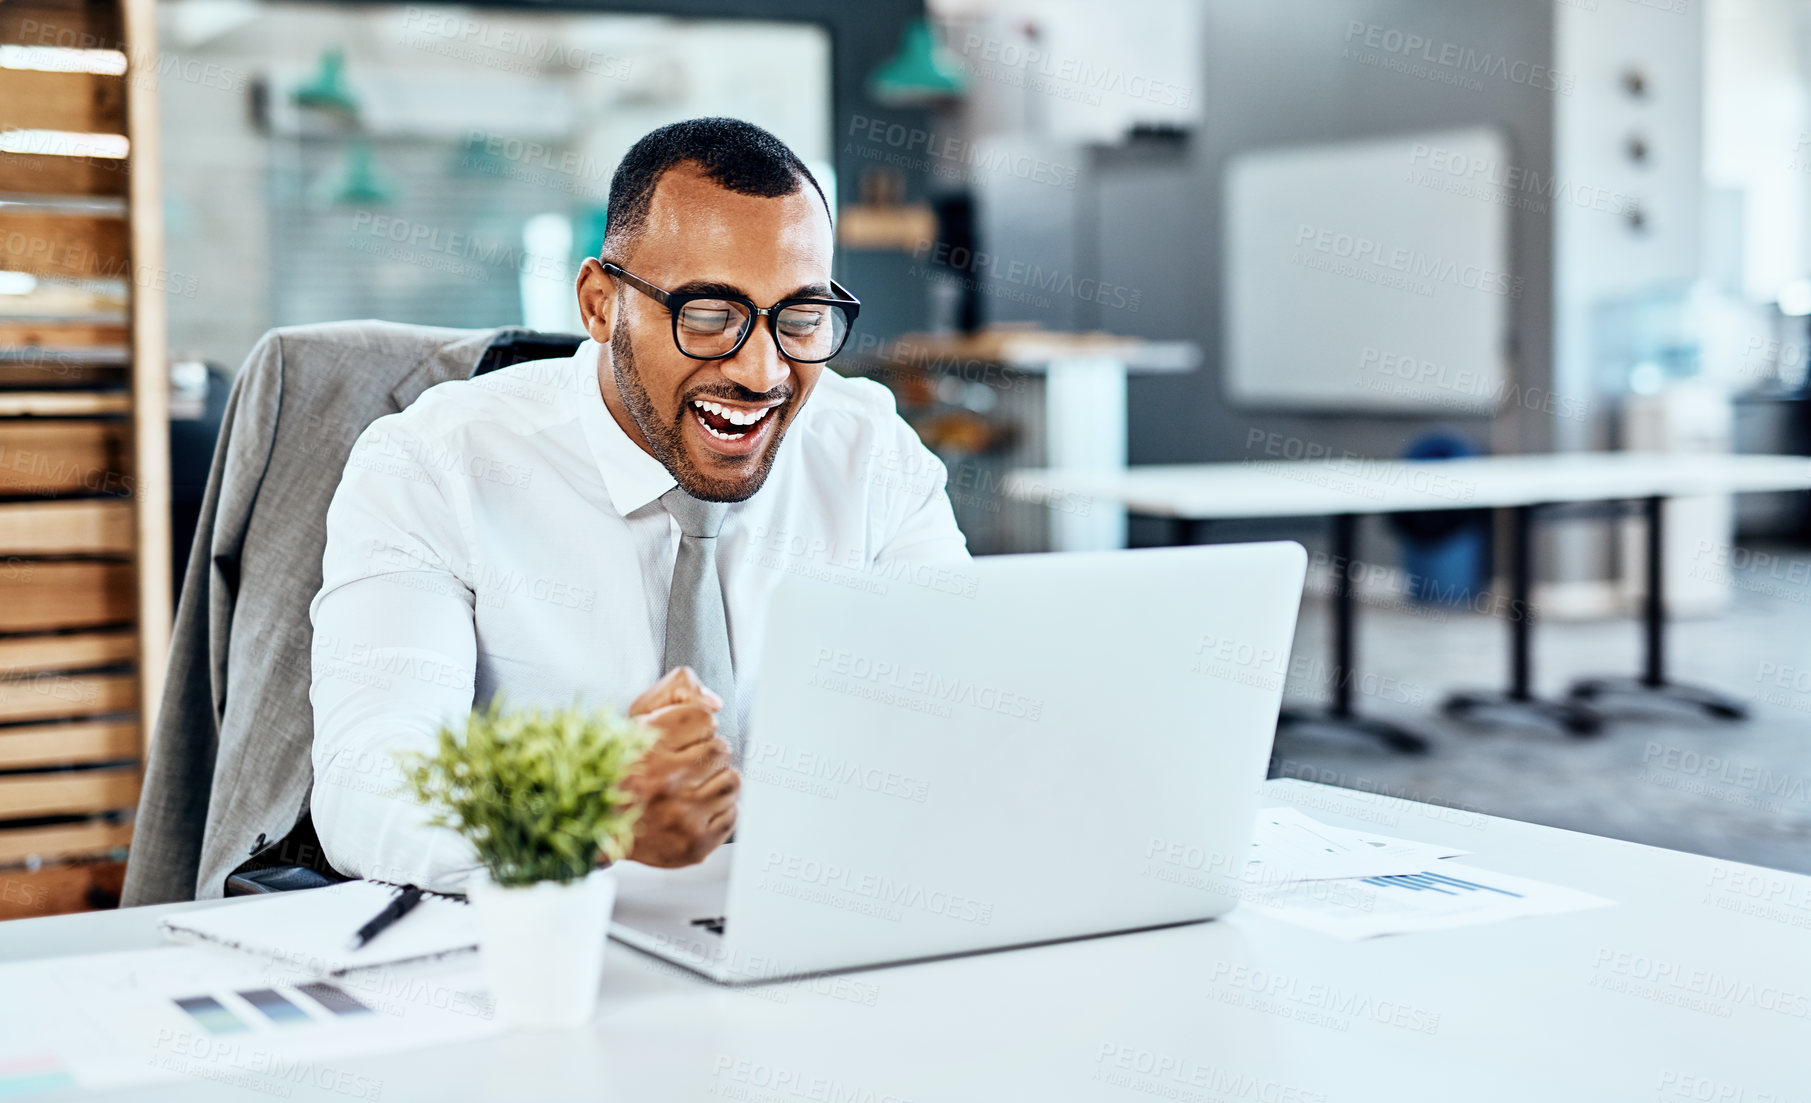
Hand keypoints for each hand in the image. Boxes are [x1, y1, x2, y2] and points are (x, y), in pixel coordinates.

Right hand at [620, 667, 738, 867]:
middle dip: (706, 755)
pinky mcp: (694, 844)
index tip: (680, 739)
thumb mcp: (637, 715)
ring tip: (691, 787)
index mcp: (648, 744)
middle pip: (721, 750)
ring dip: (716, 781)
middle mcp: (665, 780)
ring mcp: (681, 815)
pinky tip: (694, 810)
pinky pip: (732, 816)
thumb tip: (715, 703)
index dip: (695, 727)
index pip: (705, 719)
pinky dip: (718, 812)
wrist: (596, 828)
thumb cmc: (619, 769)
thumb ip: (679, 689)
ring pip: (732, 781)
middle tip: (684, 766)